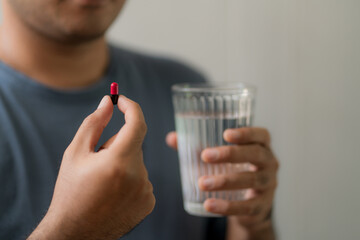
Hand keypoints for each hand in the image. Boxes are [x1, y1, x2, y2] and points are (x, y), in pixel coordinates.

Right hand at [29, 95, 154, 239]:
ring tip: (104, 182)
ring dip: (124, 163)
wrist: (75, 232)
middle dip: (118, 145)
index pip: (137, 123)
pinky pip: (142, 179)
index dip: (130, 107)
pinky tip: (114, 193)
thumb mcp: (76, 153)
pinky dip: (131, 179)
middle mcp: (138, 176)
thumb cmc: (71, 191)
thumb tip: (109, 101)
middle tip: (98, 161)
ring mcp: (146, 191)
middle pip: (134, 144)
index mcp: (119, 162)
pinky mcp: (149, 202)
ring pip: (138, 162)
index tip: (121, 100)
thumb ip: (94, 123)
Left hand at [166, 127, 277, 226]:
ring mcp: (268, 184)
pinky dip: (228, 206)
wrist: (250, 203)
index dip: (246, 133)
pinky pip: (247, 206)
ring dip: (225, 181)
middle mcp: (269, 162)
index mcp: (260, 146)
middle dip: (230, 154)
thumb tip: (172, 138)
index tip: (226, 134)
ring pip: (251, 180)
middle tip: (205, 156)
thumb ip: (196, 145)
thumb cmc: (233, 170)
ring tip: (202, 183)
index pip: (261, 135)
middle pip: (255, 154)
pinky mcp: (262, 205)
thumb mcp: (219, 157)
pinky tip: (209, 204)